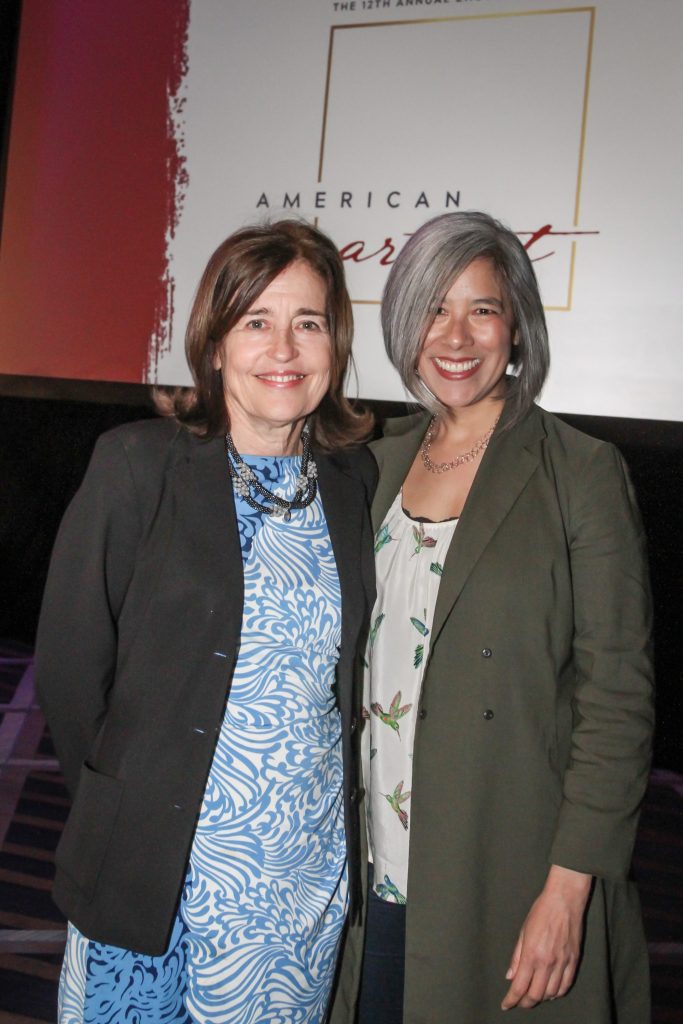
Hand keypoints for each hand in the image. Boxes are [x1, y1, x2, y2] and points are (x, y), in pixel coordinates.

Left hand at [501, 865, 591, 1010]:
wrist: (564, 900)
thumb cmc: (541, 911)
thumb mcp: (523, 931)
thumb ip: (516, 956)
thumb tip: (510, 976)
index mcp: (531, 954)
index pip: (520, 986)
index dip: (511, 999)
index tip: (506, 1005)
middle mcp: (547, 962)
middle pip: (536, 994)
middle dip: (525, 1002)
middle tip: (519, 1001)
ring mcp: (562, 963)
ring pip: (552, 993)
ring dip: (541, 998)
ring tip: (534, 995)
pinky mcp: (574, 961)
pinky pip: (566, 985)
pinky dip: (558, 993)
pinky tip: (551, 991)